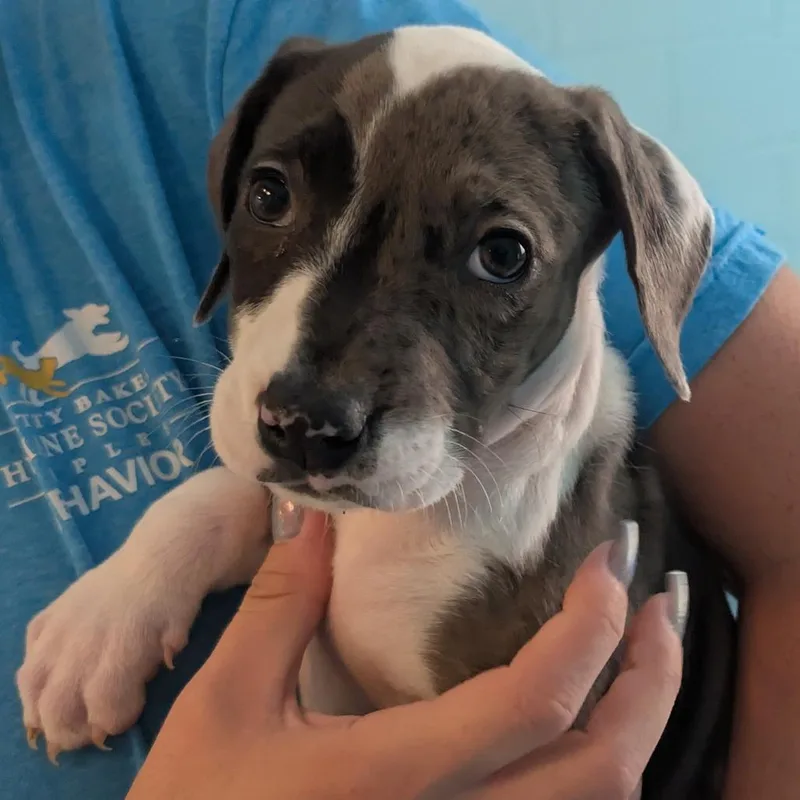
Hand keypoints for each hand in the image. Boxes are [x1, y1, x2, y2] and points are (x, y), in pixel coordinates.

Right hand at [127, 511, 684, 799]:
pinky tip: (587, 720)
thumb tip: (314, 516)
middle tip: (658, 600)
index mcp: (400, 776)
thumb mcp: (224, 703)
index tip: (605, 559)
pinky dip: (600, 768)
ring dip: (638, 724)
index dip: (588, 625)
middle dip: (651, 676)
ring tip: (640, 650)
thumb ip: (279, 604)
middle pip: (605, 769)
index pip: (535, 702)